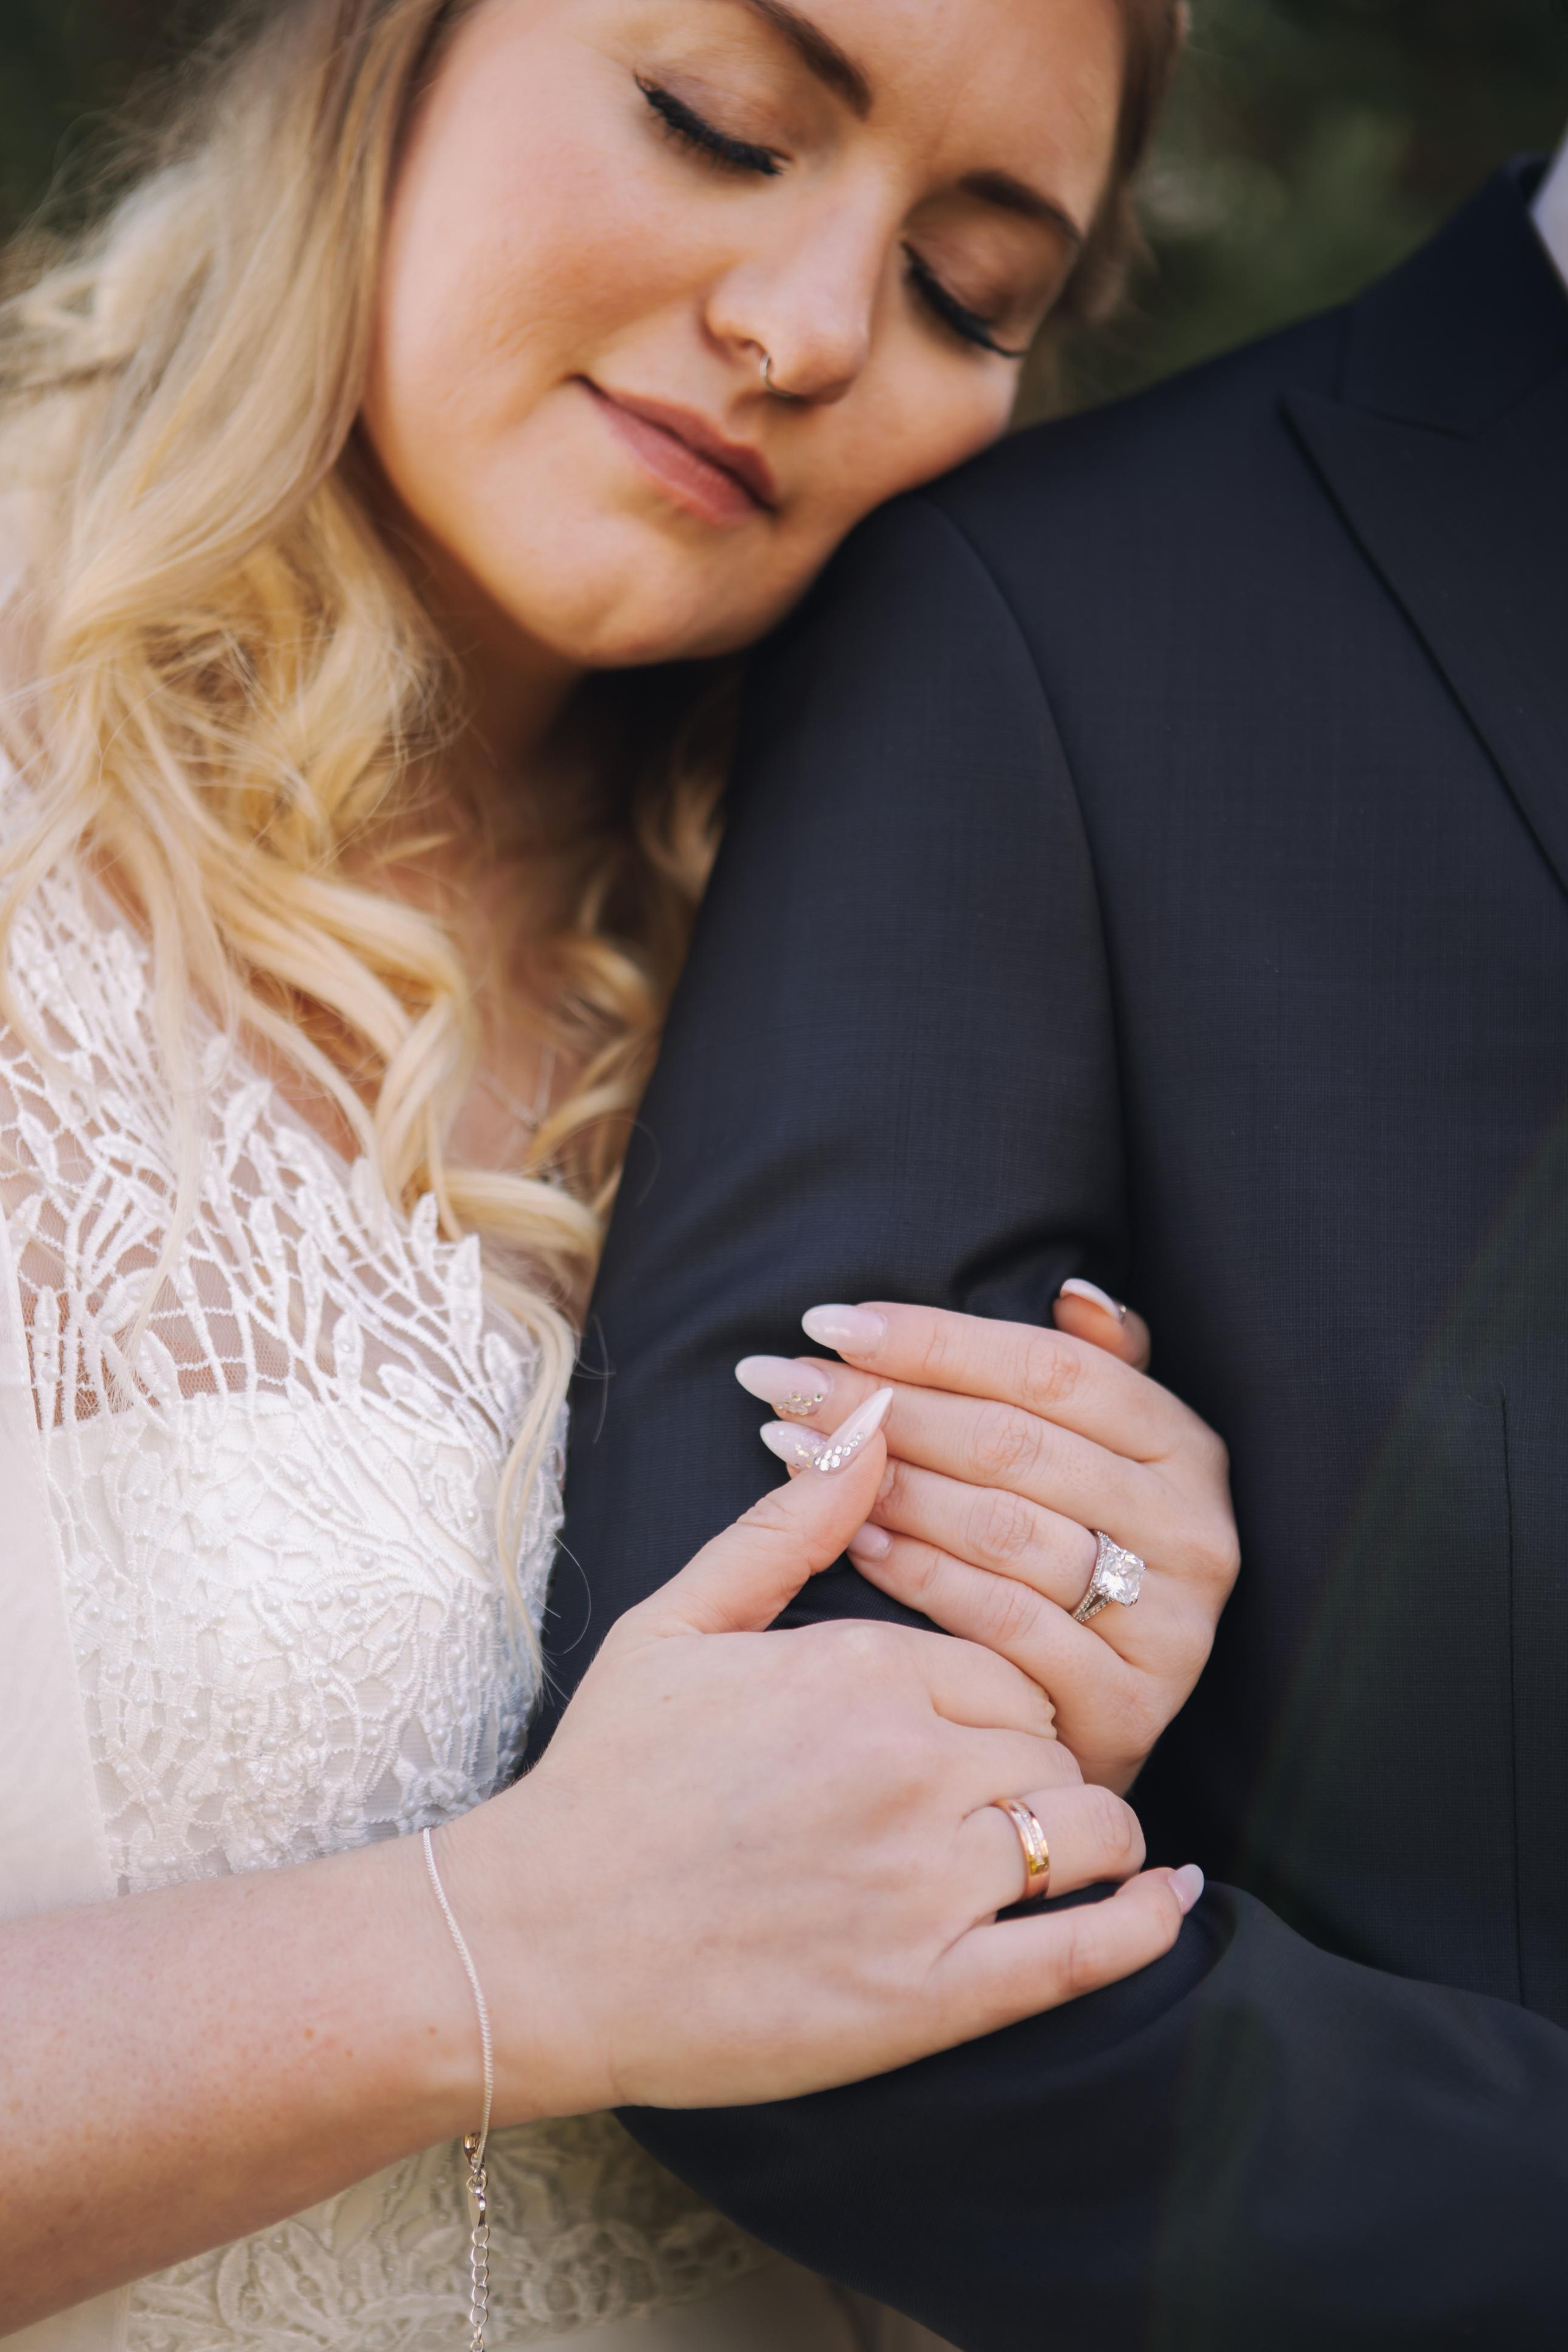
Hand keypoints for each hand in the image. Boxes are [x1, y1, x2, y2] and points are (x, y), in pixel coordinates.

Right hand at [444, 1396, 1199, 2118]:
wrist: (538, 1946)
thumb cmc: (606, 1778)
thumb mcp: (682, 1623)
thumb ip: (791, 1523)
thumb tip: (873, 1419)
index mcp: (861, 1670)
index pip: (1004, 1651)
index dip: (998, 1683)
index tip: (971, 1714)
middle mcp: (910, 1769)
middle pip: (1049, 1736)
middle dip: (1039, 1752)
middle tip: (1000, 1781)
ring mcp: (926, 1886)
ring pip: (1085, 1830)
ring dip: (1090, 1830)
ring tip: (1066, 1838)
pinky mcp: (931, 1997)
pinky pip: (1087, 1950)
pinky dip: (1146, 1922)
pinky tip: (1168, 1897)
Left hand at [736, 1297, 1239, 1793]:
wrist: (1089, 1721)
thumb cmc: (1073, 1554)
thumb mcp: (1099, 1452)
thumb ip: (1091, 1368)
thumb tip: (1074, 1291)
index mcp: (1185, 1446)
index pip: (1049, 1368)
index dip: (933, 1339)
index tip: (828, 1323)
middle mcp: (1192, 1528)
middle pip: (1012, 1443)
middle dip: (883, 1405)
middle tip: (784, 1384)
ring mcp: (1167, 1623)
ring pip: (1000, 1526)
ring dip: (884, 1482)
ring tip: (795, 1449)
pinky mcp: (1126, 1704)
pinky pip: (998, 1618)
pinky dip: (916, 1572)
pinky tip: (851, 1538)